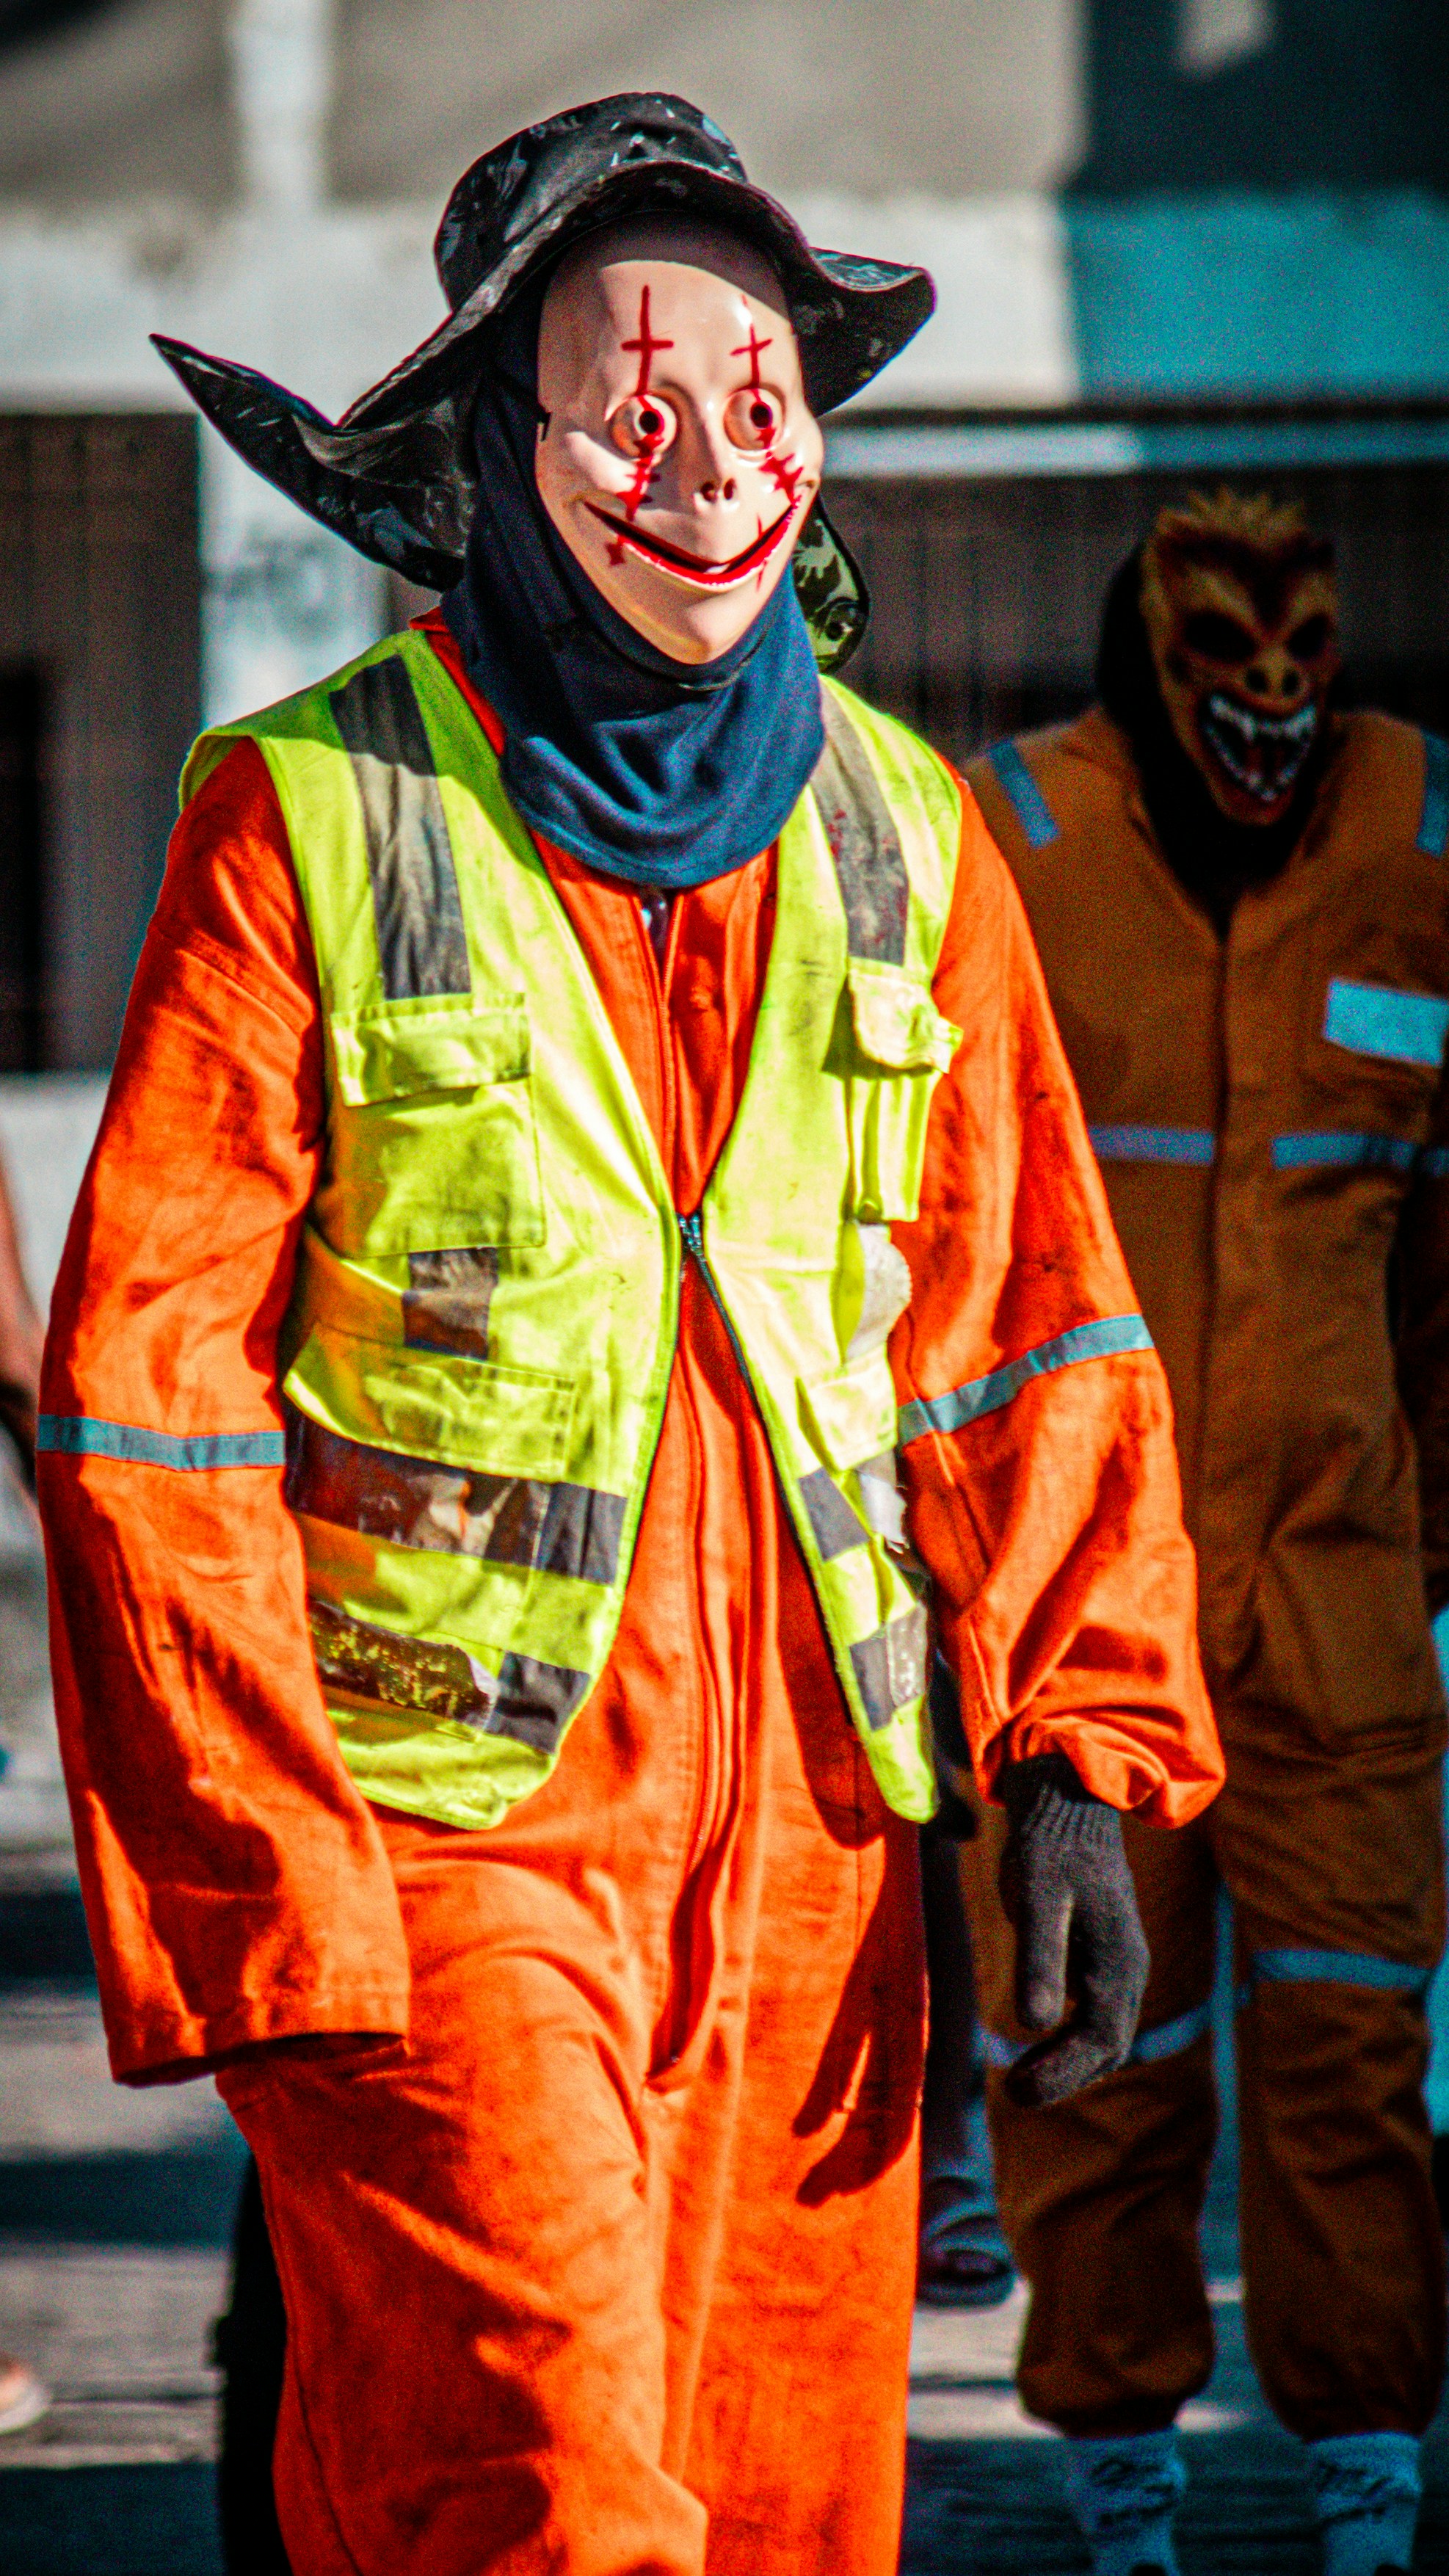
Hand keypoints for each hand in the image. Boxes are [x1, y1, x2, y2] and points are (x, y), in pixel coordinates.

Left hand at [997, 1752, 1148, 2107]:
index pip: (1100, 2039)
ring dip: (1070, 2062)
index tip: (1019, 2092)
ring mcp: (1121, 1962)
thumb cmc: (1049, 1849)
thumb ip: (1038, 1959)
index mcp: (1117, 1961)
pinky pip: (1098, 2012)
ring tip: (1022, 2080)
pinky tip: (1039, 2043)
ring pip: (1106, 2033)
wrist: (1068, 1804)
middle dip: (1066, 2075)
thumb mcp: (1037, 1899)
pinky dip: (1073, 2039)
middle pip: (1108, 2045)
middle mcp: (1128, 1968)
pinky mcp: (1105, 1954)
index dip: (1062, 2073)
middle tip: (1016, 2093)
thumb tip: (1030, 2024)